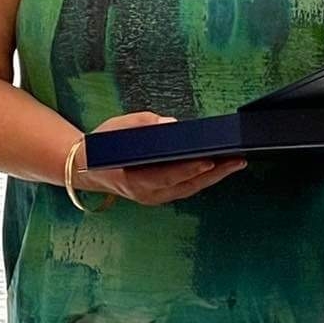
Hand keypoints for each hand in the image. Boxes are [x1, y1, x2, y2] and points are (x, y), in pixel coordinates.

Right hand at [74, 111, 246, 206]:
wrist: (85, 168)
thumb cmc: (101, 146)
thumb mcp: (115, 128)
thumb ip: (141, 124)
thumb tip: (171, 125)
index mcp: (133, 180)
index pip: (167, 176)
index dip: (189, 169)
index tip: (210, 161)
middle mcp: (146, 194)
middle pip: (186, 186)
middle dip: (214, 174)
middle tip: (237, 160)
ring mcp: (154, 198)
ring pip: (190, 190)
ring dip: (214, 178)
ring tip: (235, 162)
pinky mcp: (159, 195)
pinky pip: (185, 188)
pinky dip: (203, 178)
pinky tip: (218, 167)